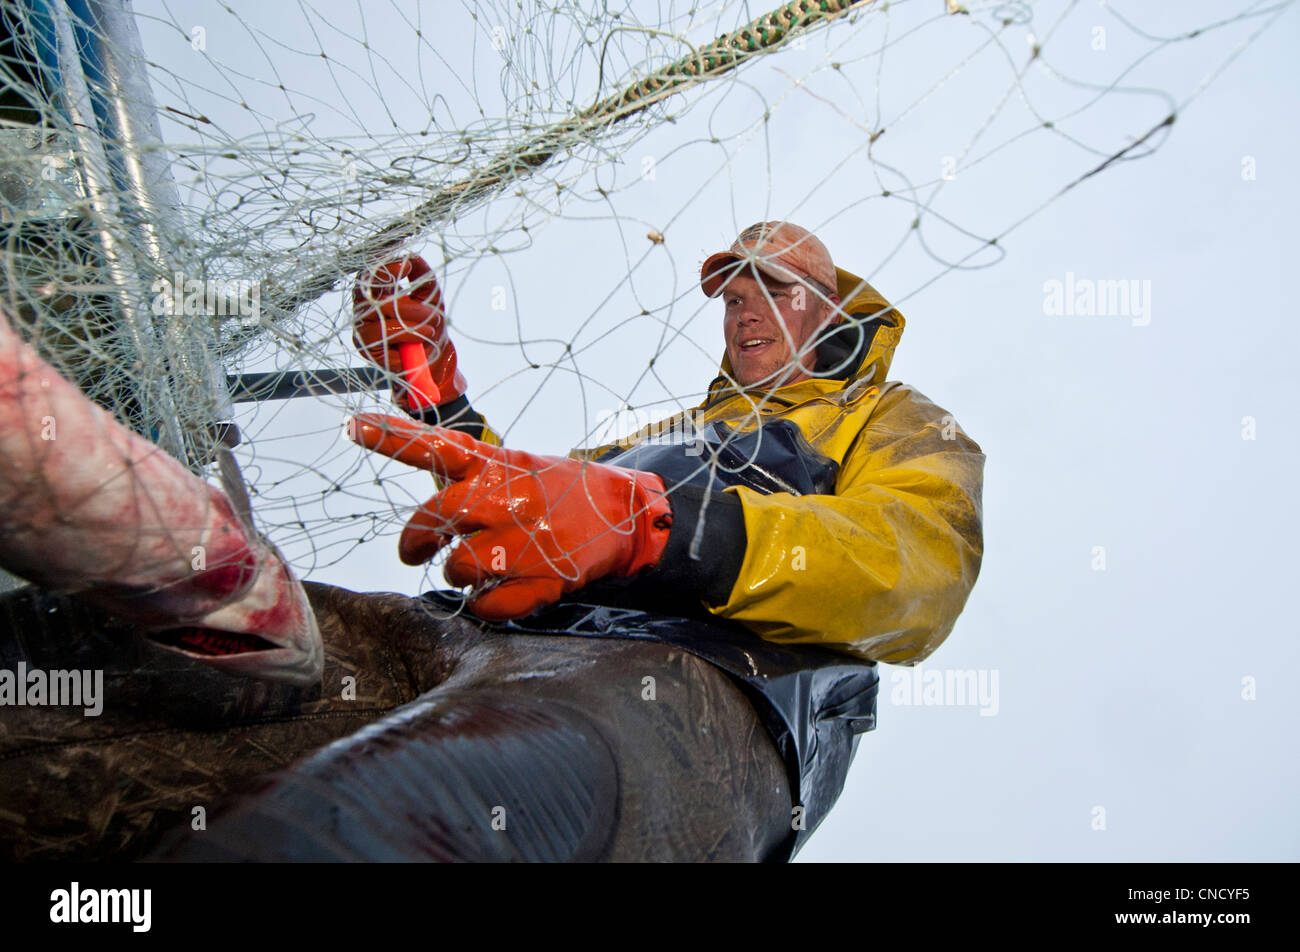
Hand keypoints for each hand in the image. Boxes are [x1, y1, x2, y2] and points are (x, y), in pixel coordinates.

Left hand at [346, 414, 672, 619]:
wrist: (622, 515)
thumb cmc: (560, 491)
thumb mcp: (517, 467)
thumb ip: (472, 478)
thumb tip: (429, 502)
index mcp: (496, 468)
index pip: (436, 447)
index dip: (391, 436)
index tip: (352, 423)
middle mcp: (504, 501)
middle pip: (431, 523)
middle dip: (416, 543)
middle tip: (415, 552)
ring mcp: (522, 542)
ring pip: (457, 570)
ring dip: (459, 575)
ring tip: (480, 567)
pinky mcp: (541, 580)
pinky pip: (488, 606)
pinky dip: (486, 605)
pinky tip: (500, 592)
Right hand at [353, 255, 466, 409]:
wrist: (432, 356)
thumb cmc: (426, 322)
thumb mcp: (430, 294)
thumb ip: (422, 274)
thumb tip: (412, 256)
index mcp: (374, 292)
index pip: (369, 275)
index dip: (384, 267)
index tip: (405, 265)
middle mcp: (363, 309)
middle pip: (379, 302)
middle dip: (413, 309)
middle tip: (434, 315)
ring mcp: (363, 330)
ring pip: (385, 325)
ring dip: (414, 329)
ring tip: (430, 330)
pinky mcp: (368, 351)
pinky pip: (387, 346)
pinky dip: (408, 344)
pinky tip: (417, 346)